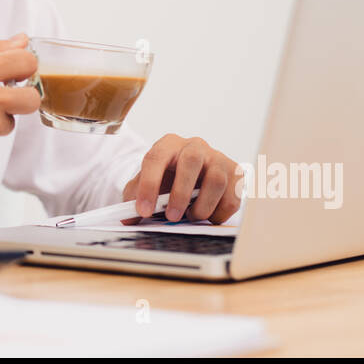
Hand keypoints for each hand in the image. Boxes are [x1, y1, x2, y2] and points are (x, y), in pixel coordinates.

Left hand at [122, 134, 240, 222]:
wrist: (190, 176)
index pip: (156, 158)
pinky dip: (219, 214)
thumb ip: (134, 199)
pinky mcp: (235, 174)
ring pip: (216, 180)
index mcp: (168, 145)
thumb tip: (128, 218)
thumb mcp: (144, 185)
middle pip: (191, 161)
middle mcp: (195, 146)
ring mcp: (217, 158)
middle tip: (172, 217)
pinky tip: (208, 217)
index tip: (143, 210)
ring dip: (202, 206)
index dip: (149, 185)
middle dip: (181, 193)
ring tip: (191, 217)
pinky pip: (232, 197)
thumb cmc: (166, 179)